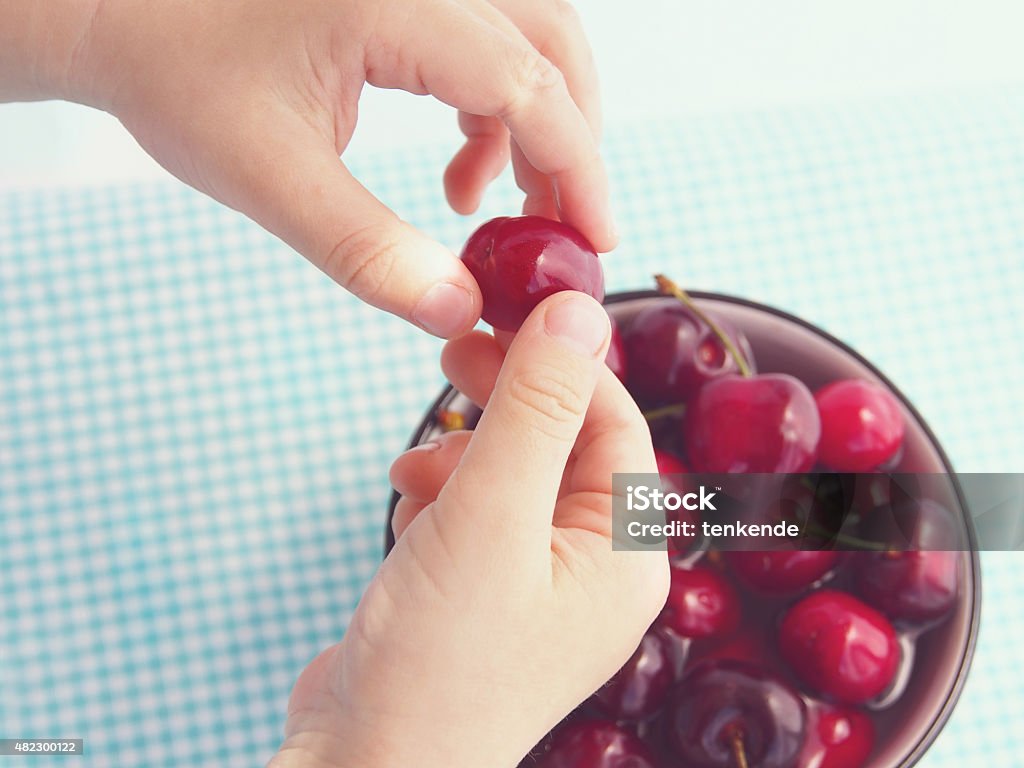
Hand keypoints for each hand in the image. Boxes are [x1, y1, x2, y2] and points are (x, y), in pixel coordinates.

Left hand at [39, 0, 614, 336]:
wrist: (115, 14)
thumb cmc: (176, 76)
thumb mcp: (269, 176)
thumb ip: (368, 250)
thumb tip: (458, 310)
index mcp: (393, 3)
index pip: (530, 83)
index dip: (578, 166)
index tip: (596, 238)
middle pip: (551, 45)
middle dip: (570, 140)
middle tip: (558, 226)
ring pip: (525, 39)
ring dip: (533, 126)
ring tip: (487, 206)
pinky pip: (482, 44)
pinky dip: (491, 111)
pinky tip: (457, 171)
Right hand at [270, 292, 667, 767]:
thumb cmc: (438, 661)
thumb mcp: (489, 513)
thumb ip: (535, 407)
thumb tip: (579, 311)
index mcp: (624, 553)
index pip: (612, 421)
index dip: (560, 361)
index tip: (499, 316)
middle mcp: (593, 570)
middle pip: (563, 445)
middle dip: (505, 403)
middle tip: (453, 356)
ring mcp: (539, 588)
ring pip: (512, 477)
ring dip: (463, 455)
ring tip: (412, 471)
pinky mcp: (486, 598)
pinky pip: (478, 518)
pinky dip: (442, 501)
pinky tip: (408, 514)